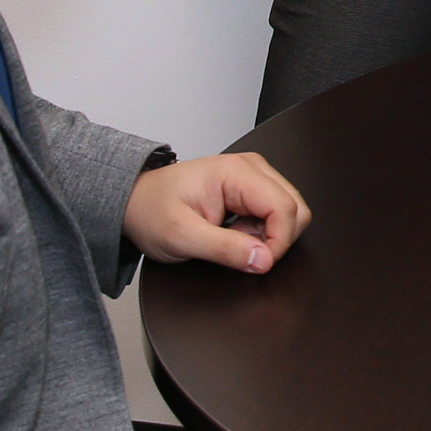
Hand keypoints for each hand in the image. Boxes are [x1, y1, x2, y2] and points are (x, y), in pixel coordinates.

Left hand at [125, 152, 309, 274]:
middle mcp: (252, 168)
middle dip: (275, 239)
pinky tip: (235, 233)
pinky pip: (276, 213)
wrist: (135, 202)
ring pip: (290, 211)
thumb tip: (263, 260)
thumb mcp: (182, 237)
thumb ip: (225, 250)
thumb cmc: (151, 211)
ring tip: (233, 239)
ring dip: (268, 236)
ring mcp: (254, 176)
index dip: (278, 242)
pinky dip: (262, 232)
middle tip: (241, 251)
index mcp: (236, 172)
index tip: (258, 262)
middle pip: (295, 208)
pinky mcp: (252, 187)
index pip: (284, 207)